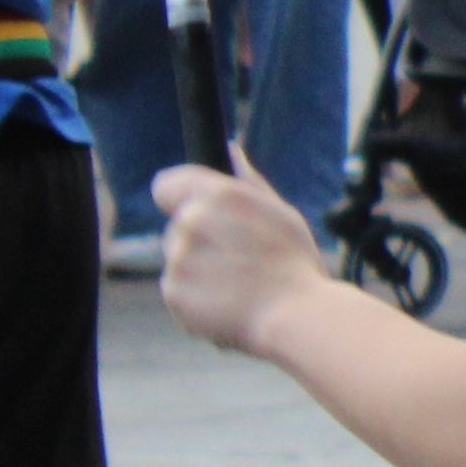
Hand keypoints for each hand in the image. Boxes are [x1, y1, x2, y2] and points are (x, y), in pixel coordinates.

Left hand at [153, 164, 323, 353]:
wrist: (297, 316)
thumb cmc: (295, 264)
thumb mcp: (282, 214)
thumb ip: (248, 182)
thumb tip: (231, 150)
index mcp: (218, 196)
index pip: (167, 184)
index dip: (180, 196)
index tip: (200, 211)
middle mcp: (191, 222)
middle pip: (178, 225)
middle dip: (200, 239)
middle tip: (239, 259)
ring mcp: (178, 259)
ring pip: (178, 257)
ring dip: (198, 268)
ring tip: (236, 285)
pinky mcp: (173, 291)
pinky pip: (178, 288)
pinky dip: (196, 296)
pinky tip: (226, 302)